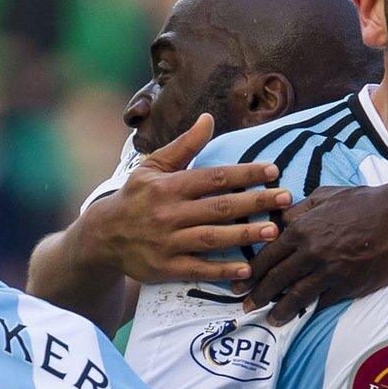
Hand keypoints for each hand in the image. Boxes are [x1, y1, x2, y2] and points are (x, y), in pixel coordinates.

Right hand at [76, 115, 290, 283]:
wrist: (102, 236)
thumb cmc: (135, 197)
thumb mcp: (153, 166)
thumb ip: (184, 146)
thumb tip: (208, 118)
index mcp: (168, 186)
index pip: (213, 177)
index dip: (244, 173)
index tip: (273, 170)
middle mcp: (168, 213)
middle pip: (218, 207)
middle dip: (254, 202)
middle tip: (285, 199)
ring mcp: (167, 243)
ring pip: (211, 238)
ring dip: (244, 235)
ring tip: (274, 231)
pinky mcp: (165, 269)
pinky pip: (198, 270)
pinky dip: (222, 270)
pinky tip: (248, 268)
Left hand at [241, 183, 387, 323]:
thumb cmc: (364, 202)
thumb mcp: (325, 196)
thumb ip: (299, 210)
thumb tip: (280, 220)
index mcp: (302, 230)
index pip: (267, 257)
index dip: (250, 273)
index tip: (238, 285)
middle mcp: (311, 253)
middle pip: (275, 280)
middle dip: (257, 296)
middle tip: (245, 307)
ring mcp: (330, 272)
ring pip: (296, 296)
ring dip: (280, 310)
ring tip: (271, 319)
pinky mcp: (349, 285)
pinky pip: (324, 300)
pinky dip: (312, 308)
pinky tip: (303, 315)